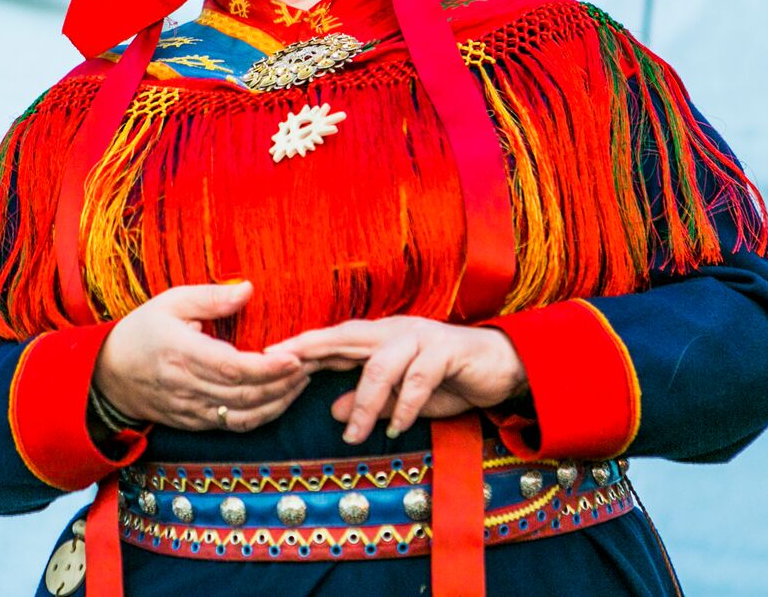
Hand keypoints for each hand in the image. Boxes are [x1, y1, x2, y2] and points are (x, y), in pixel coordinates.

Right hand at [93, 281, 308, 431]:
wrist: (108, 374)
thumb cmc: (142, 331)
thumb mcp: (171, 301)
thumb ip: (211, 297)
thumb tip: (248, 289)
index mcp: (181, 353)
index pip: (231, 367)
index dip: (268, 367)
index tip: (296, 357)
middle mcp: (187, 387)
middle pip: (245, 395)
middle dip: (284, 384)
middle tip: (312, 364)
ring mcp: (191, 409)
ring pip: (244, 416)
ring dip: (279, 402)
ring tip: (303, 381)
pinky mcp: (194, 422)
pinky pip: (235, 426)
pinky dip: (262, 415)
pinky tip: (280, 398)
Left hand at [268, 317, 527, 443]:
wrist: (501, 365)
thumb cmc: (447, 378)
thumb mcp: (401, 395)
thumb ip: (370, 399)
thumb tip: (332, 410)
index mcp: (378, 337)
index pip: (332, 340)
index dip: (300, 347)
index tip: (265, 357)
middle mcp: (394, 331)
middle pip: (345, 337)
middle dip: (310, 350)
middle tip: (280, 366)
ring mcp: (419, 337)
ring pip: (380, 365)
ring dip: (365, 403)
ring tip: (352, 436)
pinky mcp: (445, 351)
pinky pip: (418, 379)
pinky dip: (404, 405)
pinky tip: (396, 428)